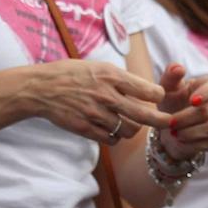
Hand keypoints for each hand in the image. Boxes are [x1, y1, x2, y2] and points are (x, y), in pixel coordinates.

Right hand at [31, 60, 173, 144]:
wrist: (39, 88)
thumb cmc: (71, 74)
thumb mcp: (98, 67)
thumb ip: (121, 79)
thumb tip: (146, 89)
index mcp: (111, 76)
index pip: (148, 90)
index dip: (158, 96)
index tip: (158, 97)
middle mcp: (106, 95)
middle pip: (145, 115)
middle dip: (161, 121)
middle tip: (168, 122)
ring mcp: (95, 114)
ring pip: (130, 130)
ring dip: (134, 129)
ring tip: (130, 123)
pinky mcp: (85, 128)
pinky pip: (111, 140)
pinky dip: (115, 137)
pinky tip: (112, 130)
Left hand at [155, 65, 207, 155]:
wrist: (172, 129)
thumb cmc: (171, 105)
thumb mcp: (166, 90)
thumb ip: (170, 77)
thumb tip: (179, 68)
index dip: (206, 93)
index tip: (191, 100)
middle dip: (187, 118)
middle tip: (171, 123)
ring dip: (189, 132)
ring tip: (174, 133)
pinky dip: (195, 143)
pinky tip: (183, 141)